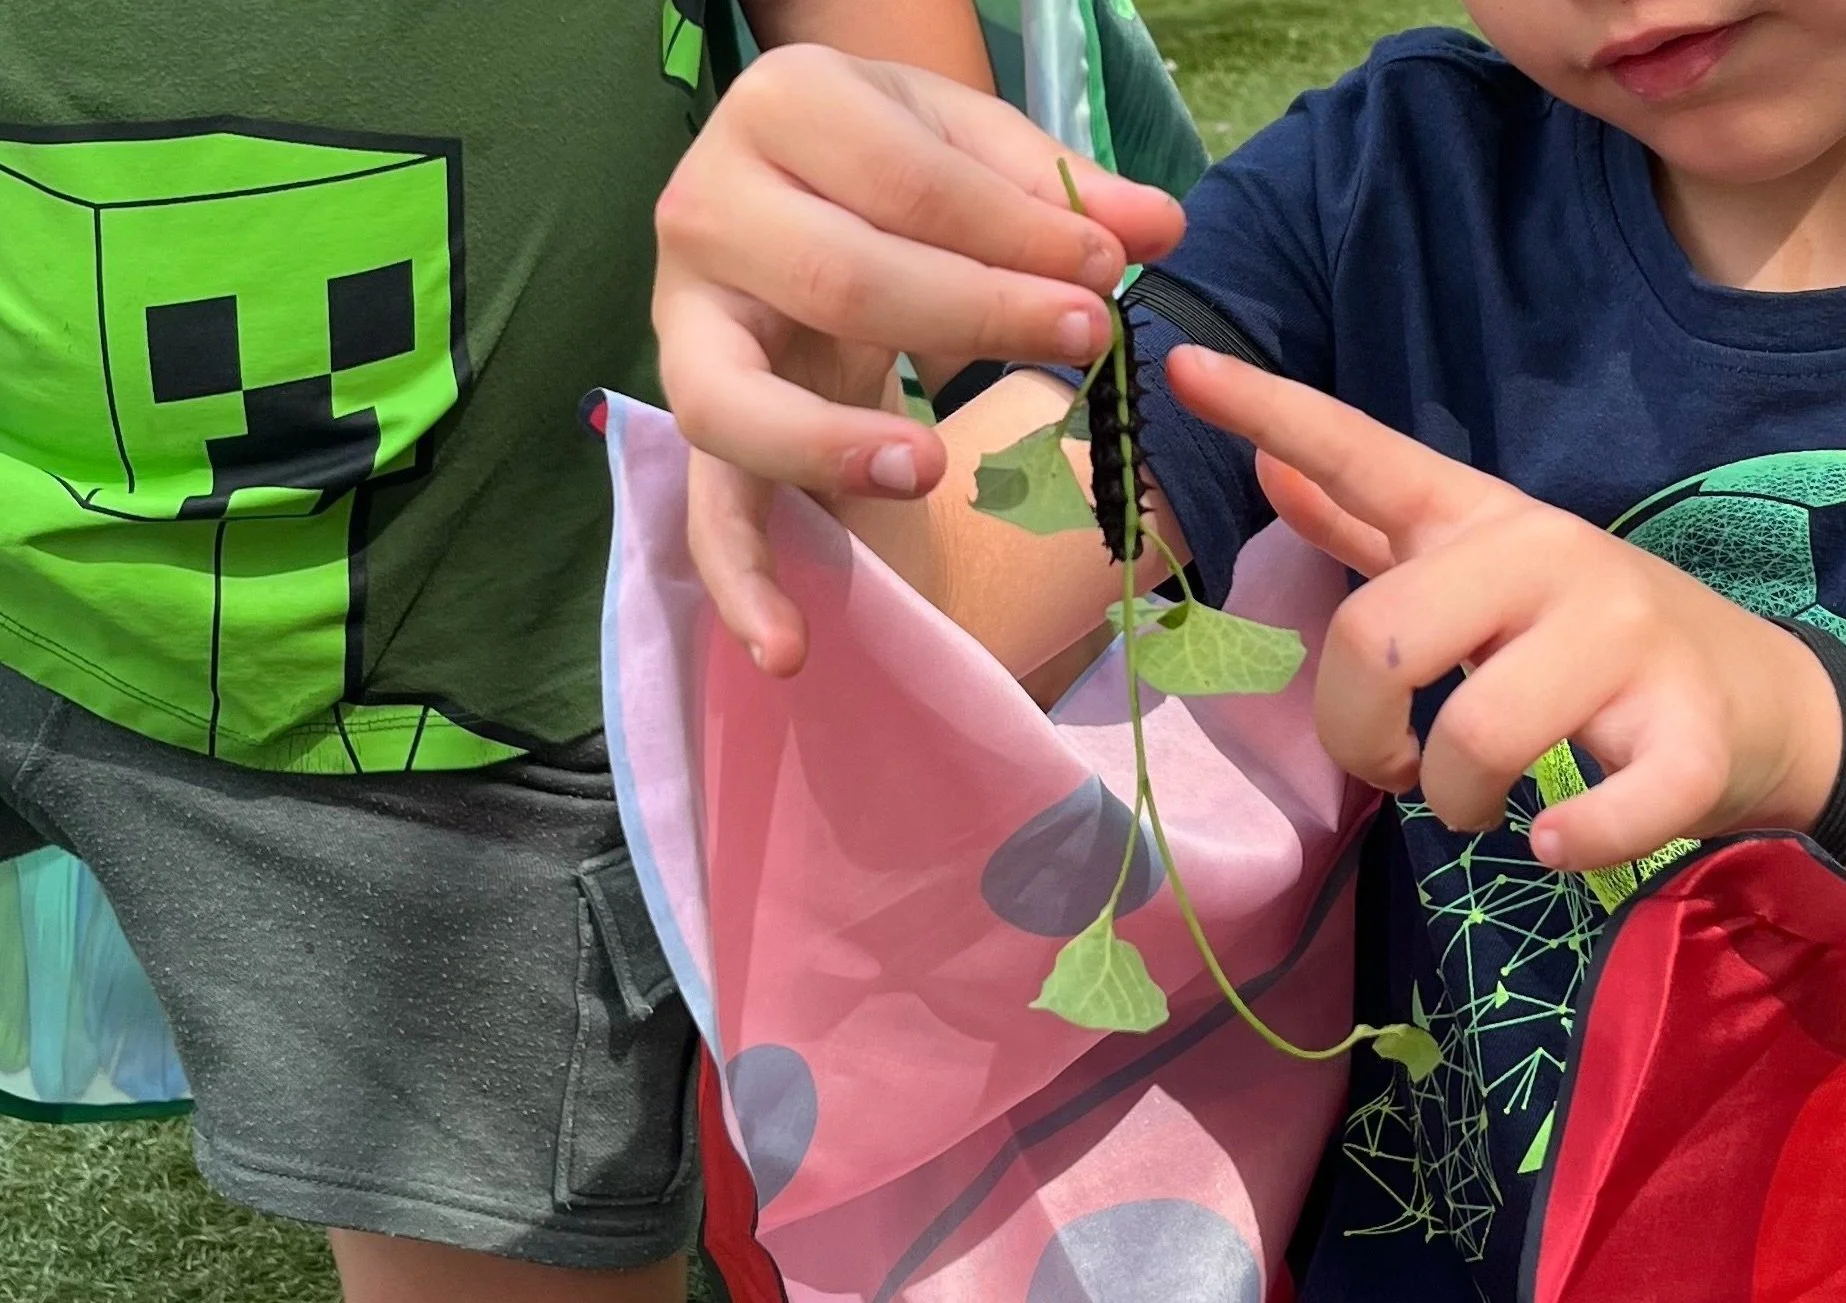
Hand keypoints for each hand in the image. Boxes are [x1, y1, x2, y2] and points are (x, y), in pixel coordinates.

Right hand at [653, 45, 1183, 673]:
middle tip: (1084, 334)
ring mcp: (686, 325)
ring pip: (734, 400)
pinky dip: (742, 584)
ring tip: (930, 468)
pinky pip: (706, 512)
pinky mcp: (697, 420)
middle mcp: (707, 211)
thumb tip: (1159, 226)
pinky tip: (791, 650)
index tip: (1107, 268)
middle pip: (838, 278)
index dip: (1015, 228)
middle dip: (974, 313)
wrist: (796, 183)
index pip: (905, 179)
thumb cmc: (895, 164)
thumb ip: (1060, 189)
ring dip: (833, 445)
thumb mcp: (972, 146)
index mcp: (780, 110)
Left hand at [1168, 346, 1843, 874]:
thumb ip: (1374, 523)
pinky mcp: (1688, 739)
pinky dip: (1567, 843)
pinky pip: (1599, 812)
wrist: (1768, 704)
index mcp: (1485, 524)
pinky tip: (1555, 842)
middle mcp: (1550, 559)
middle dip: (1358, 735)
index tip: (1180, 365)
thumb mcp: (1479, 569)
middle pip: (1380, 638)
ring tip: (1479, 803)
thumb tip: (1269, 462)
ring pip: (1476, 736)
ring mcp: (1625, 645)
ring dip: (1453, 800)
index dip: (1271, 410)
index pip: (1366, 452)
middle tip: (1392, 766)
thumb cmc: (1592, 642)